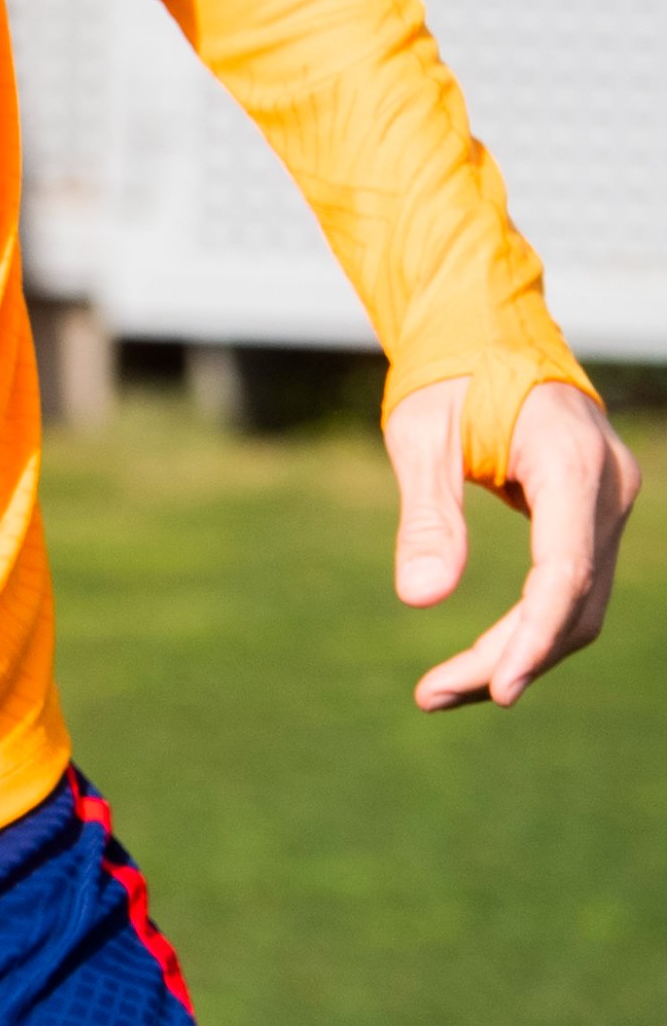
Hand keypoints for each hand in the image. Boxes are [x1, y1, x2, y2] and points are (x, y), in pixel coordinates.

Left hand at [387, 375, 639, 710]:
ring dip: (520, 651)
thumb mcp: (420, 436)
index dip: (534, 638)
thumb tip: (418, 599)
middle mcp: (607, 489)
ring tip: (443, 691)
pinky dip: (530, 624)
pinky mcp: (592, 512)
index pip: (565, 574)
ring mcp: (608, 502)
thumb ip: (428, 516)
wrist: (485, 329)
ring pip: (578, 603)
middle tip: (433, 696)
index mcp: (570, 464)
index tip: (498, 689)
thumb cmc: (446, 374)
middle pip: (574, 602)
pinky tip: (481, 656)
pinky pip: (571, 583)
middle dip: (511, 657)